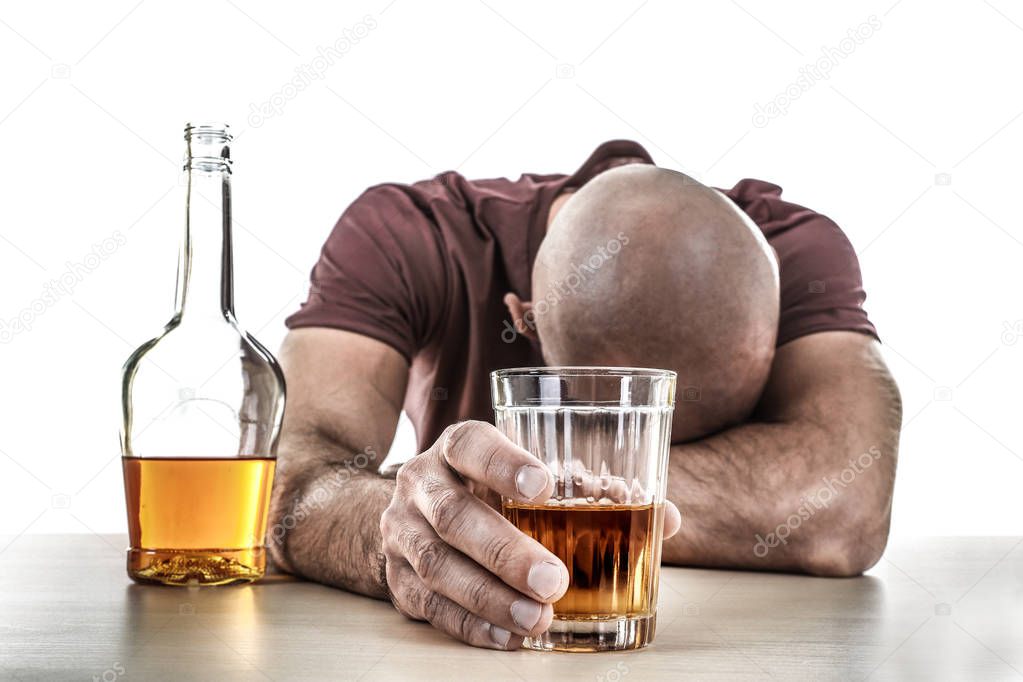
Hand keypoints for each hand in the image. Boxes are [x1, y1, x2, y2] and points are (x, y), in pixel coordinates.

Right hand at [379, 420, 681, 649]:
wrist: (412, 512)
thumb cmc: (489, 490)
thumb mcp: (529, 475)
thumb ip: (592, 490)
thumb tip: (667, 517)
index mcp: (457, 447)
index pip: (472, 444)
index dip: (504, 464)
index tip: (546, 484)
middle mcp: (422, 484)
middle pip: (454, 515)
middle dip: (505, 551)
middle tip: (554, 579)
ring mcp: (402, 532)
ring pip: (437, 565)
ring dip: (490, 597)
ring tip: (538, 619)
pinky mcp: (396, 578)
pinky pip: (428, 606)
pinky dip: (470, 625)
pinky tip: (508, 637)